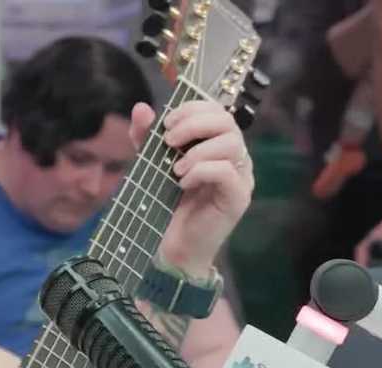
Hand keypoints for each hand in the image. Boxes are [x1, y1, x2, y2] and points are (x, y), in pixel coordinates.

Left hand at [129, 101, 253, 276]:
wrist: (172, 246)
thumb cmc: (165, 204)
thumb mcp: (151, 165)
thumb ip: (147, 138)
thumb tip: (141, 108)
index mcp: (216, 144)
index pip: (217, 110)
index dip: (192, 109)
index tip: (166, 123)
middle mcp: (234, 157)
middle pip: (228, 121)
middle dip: (194, 124)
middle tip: (168, 141)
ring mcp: (240, 177)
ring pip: (232, 143)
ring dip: (198, 150)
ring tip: (175, 169)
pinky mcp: (238, 198)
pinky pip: (228, 171)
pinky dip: (202, 171)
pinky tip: (183, 183)